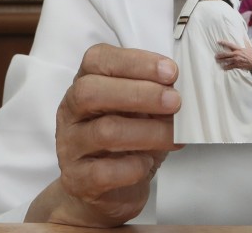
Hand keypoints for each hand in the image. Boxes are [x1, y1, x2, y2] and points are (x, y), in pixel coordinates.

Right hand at [25, 44, 180, 225]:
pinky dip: (132, 167)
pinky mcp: (76, 179)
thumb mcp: (141, 109)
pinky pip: (103, 172)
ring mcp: (69, 146)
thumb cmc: (129, 140)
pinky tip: (147, 164)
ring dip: (148, 132)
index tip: (170, 72)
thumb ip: (154, 94)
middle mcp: (70, 111)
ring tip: (174, 137)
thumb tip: (181, 91)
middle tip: (175, 102)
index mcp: (85, 83)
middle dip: (139, 93)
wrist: (107, 191)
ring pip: (104, 131)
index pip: (98, 59)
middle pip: (91, 91)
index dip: (135, 61)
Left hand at [216, 39, 251, 69]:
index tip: (218, 42)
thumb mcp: (249, 46)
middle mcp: (236, 54)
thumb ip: (245, 41)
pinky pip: (229, 67)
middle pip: (225, 54)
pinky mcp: (237, 65)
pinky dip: (225, 67)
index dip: (223, 43)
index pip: (229, 45)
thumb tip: (243, 35)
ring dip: (221, 61)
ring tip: (217, 61)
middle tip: (215, 55)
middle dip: (219, 55)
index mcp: (238, 49)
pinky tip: (222, 67)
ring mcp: (236, 60)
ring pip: (226, 61)